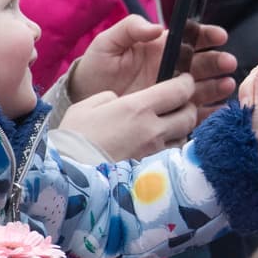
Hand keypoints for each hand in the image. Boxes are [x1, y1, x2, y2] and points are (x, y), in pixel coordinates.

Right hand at [59, 76, 197, 159]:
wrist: (68, 175)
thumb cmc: (74, 138)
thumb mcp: (87, 106)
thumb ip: (110, 97)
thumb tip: (120, 100)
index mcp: (138, 108)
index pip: (179, 91)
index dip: (186, 83)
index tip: (184, 81)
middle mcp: (153, 130)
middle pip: (189, 115)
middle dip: (188, 106)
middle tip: (180, 104)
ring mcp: (155, 154)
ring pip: (184, 137)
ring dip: (181, 129)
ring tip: (170, 126)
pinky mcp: (152, 172)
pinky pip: (173, 156)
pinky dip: (173, 148)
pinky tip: (162, 146)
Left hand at [67, 16, 235, 109]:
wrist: (84, 101)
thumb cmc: (97, 67)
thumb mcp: (108, 43)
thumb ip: (130, 28)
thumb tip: (157, 28)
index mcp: (162, 48)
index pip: (191, 38)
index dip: (207, 35)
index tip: (220, 36)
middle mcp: (173, 69)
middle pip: (203, 63)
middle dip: (218, 61)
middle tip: (227, 63)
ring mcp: (173, 92)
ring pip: (203, 87)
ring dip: (217, 85)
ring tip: (227, 85)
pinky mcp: (171, 112)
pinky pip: (193, 112)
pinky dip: (208, 112)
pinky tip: (218, 110)